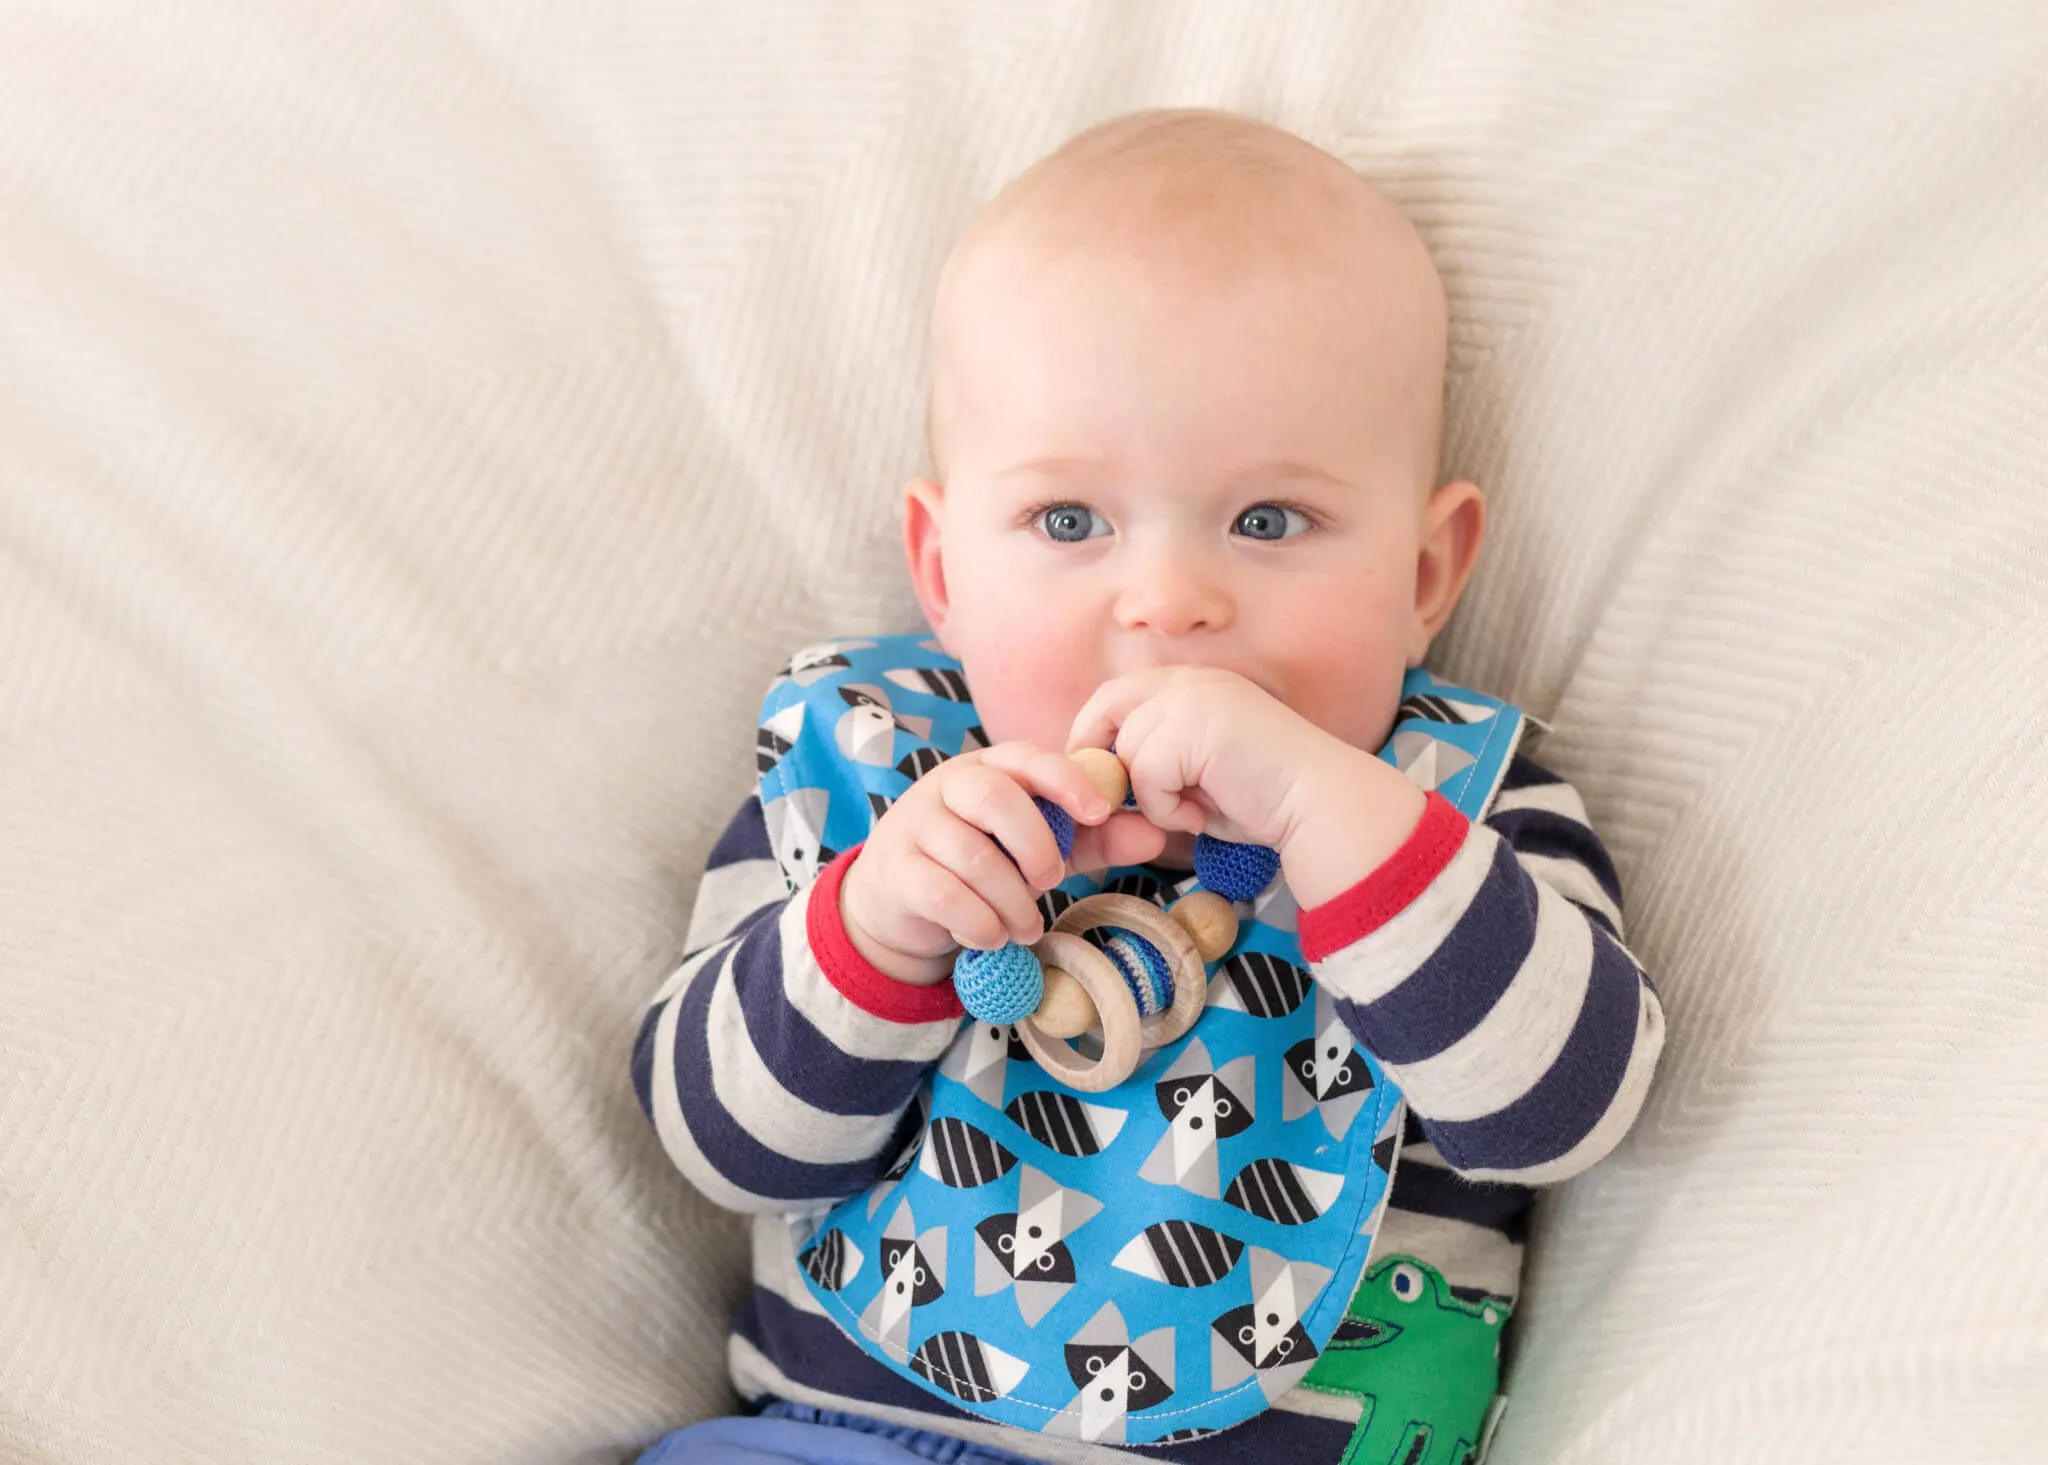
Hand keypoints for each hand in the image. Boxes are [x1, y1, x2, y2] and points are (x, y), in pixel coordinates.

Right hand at [837, 743, 1168, 985]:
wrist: (900, 900)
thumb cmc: (981, 863)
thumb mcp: (1040, 847)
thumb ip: (1095, 838)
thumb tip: (1157, 834)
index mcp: (988, 767)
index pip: (1028, 756)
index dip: (1066, 780)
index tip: (1100, 811)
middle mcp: (946, 786)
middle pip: (994, 796)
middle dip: (1035, 844)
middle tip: (1052, 882)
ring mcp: (915, 826)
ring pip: (972, 855)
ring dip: (1012, 901)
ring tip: (1026, 926)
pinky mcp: (896, 871)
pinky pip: (945, 895)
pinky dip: (981, 923)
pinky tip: (991, 935)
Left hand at [1067, 667, 1426, 906]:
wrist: (1318, 804)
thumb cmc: (1266, 798)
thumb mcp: (1200, 769)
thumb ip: (1157, 760)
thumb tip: (1102, 775)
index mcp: (1194, 684)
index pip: (1118, 692)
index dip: (1096, 731)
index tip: (1098, 775)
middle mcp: (1190, 680)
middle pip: (1109, 706)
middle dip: (1098, 753)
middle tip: (1111, 798)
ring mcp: (1192, 698)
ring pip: (1129, 752)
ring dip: (1151, 797)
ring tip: (1193, 813)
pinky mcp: (1193, 726)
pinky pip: (1146, 775)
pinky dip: (1166, 809)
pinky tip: (1200, 818)